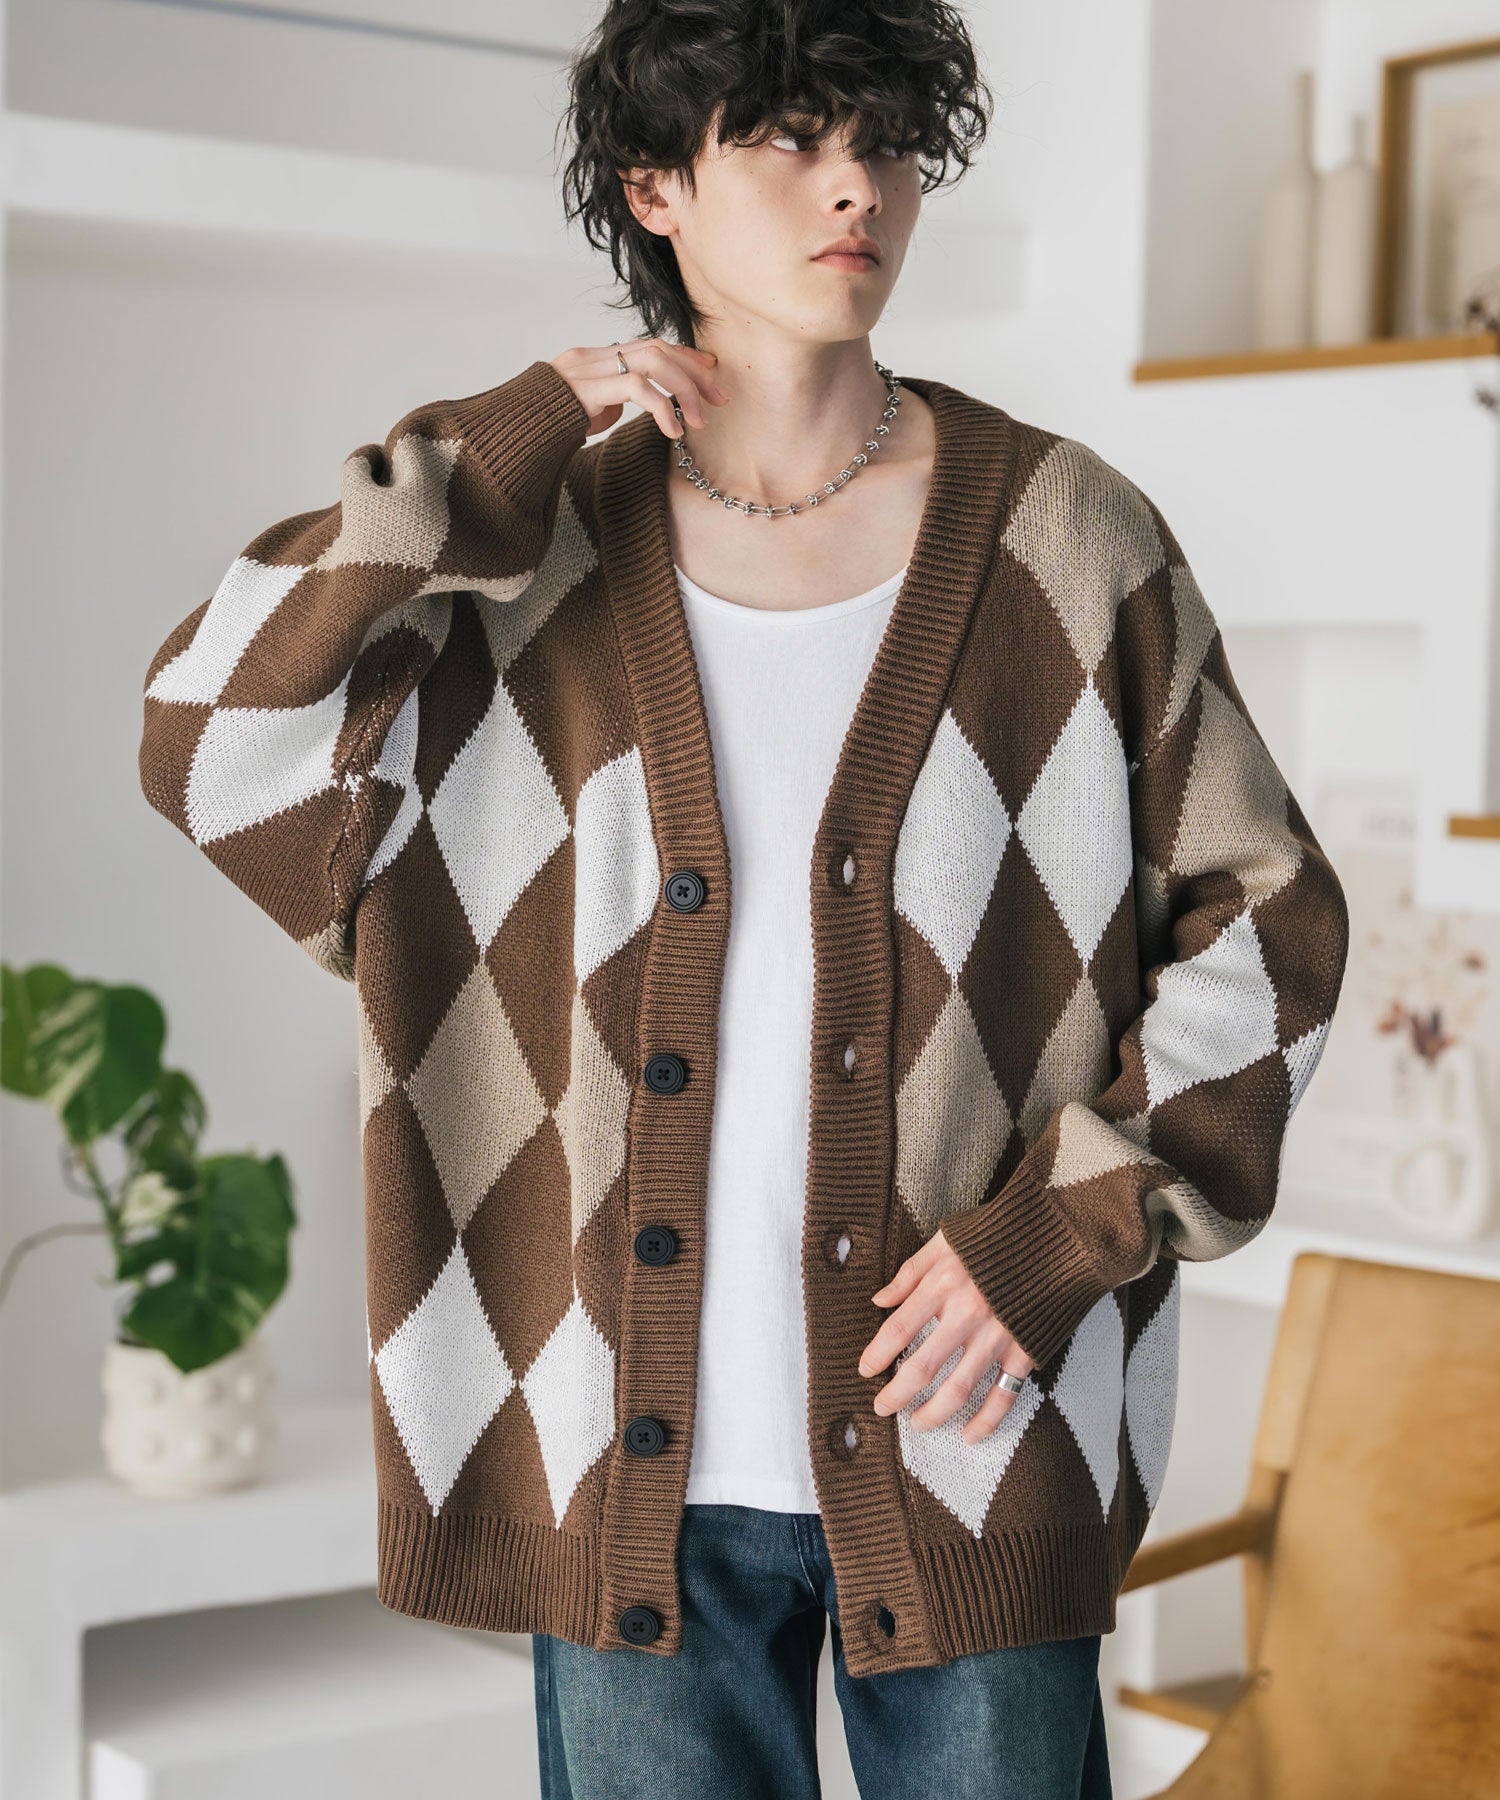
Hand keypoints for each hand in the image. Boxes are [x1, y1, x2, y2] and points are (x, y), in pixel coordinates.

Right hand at [549, 338, 727, 440]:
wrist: (508, 438)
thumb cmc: (547, 430)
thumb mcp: (590, 412)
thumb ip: (614, 401)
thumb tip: (645, 402)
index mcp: (596, 359)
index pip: (651, 344)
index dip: (686, 357)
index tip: (713, 374)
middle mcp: (592, 357)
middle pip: (658, 347)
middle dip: (696, 373)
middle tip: (721, 400)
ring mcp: (587, 370)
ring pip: (653, 360)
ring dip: (685, 389)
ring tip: (700, 421)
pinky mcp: (585, 389)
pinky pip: (637, 388)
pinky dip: (663, 408)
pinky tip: (674, 430)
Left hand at [857, 1229, 1035, 1444]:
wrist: (1057, 1238)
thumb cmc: (996, 1236)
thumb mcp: (945, 1240)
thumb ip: (910, 1271)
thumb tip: (879, 1300)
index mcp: (943, 1284)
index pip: (898, 1329)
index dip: (876, 1355)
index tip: (865, 1370)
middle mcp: (967, 1315)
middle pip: (921, 1368)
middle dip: (896, 1395)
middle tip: (882, 1407)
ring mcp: (998, 1337)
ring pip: (957, 1390)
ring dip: (932, 1414)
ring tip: (916, 1424)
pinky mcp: (1025, 1351)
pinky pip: (1003, 1396)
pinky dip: (986, 1422)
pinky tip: (968, 1435)